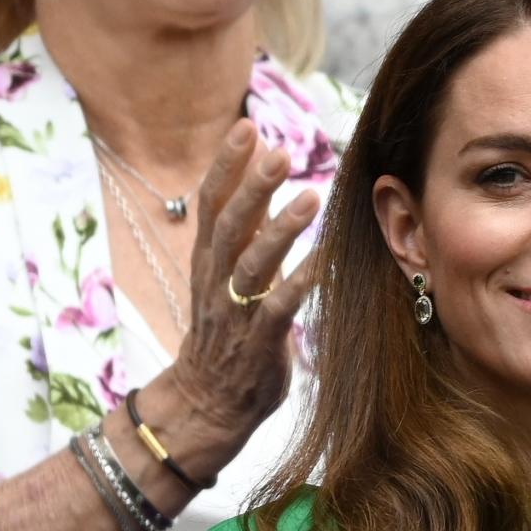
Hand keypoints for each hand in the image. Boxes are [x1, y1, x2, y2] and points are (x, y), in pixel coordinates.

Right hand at [151, 118, 319, 476]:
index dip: (226, 166)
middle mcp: (216, 281)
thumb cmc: (226, 334)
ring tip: (310, 196)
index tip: (245, 127)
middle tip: (278, 151)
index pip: (210, 204)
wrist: (206, 404)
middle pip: (228, 226)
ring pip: (251, 264)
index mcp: (208, 261)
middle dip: (252, 186)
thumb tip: (261, 182)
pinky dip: (301, 282)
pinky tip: (324, 260)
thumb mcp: (227, 276)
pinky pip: (279, 308)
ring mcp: (235, 312)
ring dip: (280, 230)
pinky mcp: (257, 342)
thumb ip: (243, 233)